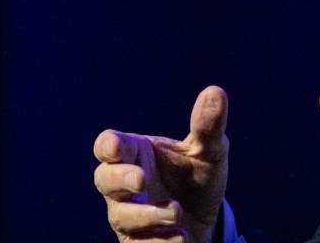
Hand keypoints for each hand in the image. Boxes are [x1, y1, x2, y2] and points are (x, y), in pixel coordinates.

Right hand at [94, 86, 229, 242]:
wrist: (208, 221)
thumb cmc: (198, 179)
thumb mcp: (209, 152)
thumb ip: (208, 126)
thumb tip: (215, 92)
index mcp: (136, 154)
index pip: (108, 145)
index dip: (108, 146)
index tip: (118, 148)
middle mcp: (125, 186)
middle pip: (104, 179)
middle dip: (120, 180)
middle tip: (142, 180)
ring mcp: (128, 216)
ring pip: (121, 217)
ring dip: (148, 215)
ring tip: (176, 213)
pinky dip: (158, 242)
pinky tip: (180, 238)